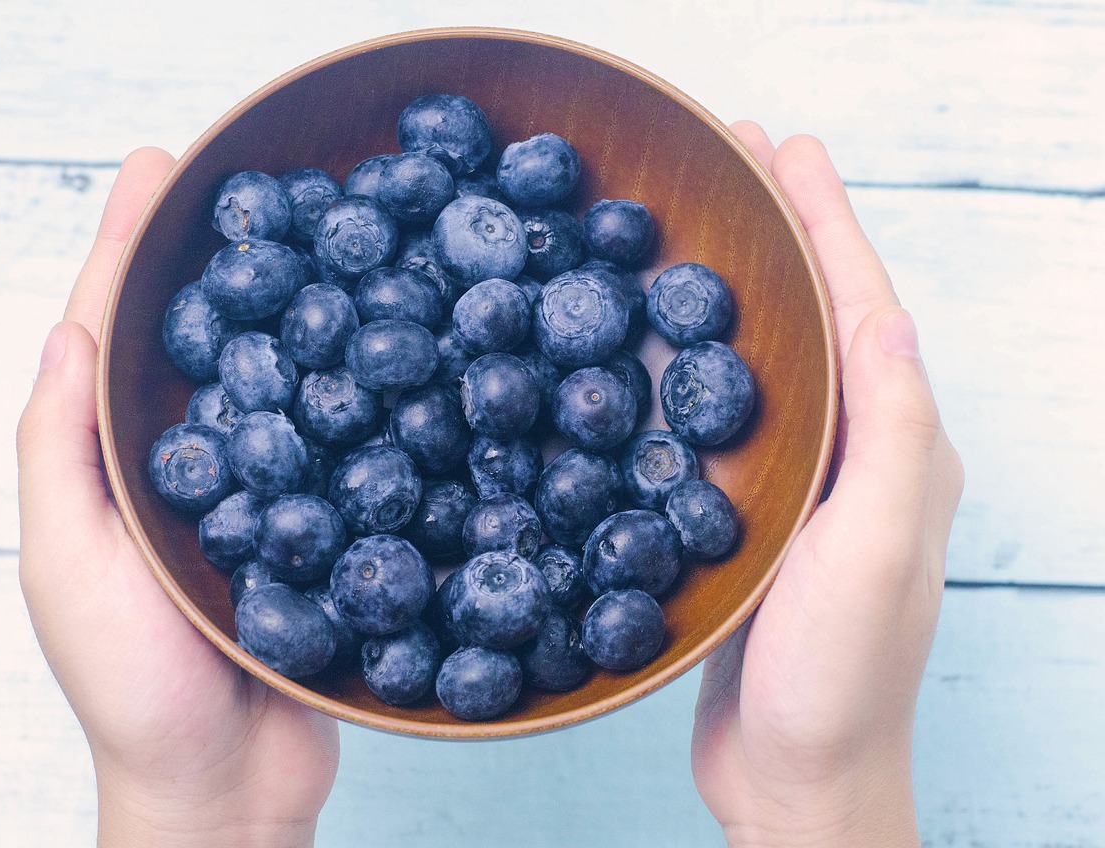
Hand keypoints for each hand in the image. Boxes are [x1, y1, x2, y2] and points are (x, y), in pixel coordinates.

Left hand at [16, 149, 338, 847]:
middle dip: (221, 255)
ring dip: (299, 308)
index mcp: (115, 468)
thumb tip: (66, 333)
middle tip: (254, 176)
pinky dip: (358, 392)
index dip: (132, 246)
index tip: (160, 167)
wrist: (227, 784)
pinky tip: (389, 349)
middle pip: (203, 342)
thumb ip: (60, 459)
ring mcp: (257, 499)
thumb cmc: (135, 691)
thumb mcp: (73, 570)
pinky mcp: (318, 531)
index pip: (117, 335)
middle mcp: (186, 470)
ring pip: (280, 383)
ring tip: (329, 236)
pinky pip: (338, 446)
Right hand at [690, 128, 964, 845]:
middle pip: (819, 322)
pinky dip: (699, 370)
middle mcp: (860, 459)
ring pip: (771, 366)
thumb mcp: (874, 551)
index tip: (783, 149)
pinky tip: (657, 354)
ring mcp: (808, 492)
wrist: (797, 778)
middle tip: (733, 165)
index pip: (864, 310)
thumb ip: (890, 437)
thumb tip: (887, 315)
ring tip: (691, 236)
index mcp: (897, 452)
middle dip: (783, 237)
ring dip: (736, 293)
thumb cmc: (840, 679)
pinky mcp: (759, 523)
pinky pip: (731, 422)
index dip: (825, 223)